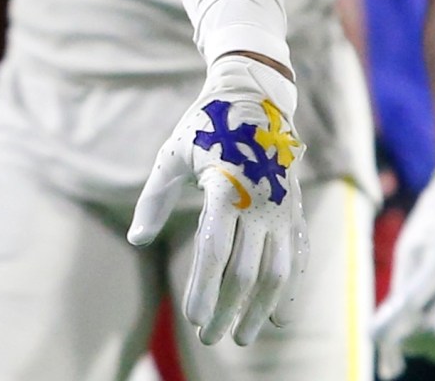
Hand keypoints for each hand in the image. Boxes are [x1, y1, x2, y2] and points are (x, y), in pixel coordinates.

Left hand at [129, 53, 306, 346]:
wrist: (255, 96)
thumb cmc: (204, 127)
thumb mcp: (172, 156)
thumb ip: (154, 200)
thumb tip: (137, 239)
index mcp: (226, 189)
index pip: (216, 252)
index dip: (206, 289)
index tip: (196, 319)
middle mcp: (260, 204)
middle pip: (246, 272)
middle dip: (228, 310)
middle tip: (212, 338)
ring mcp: (284, 209)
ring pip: (277, 273)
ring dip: (260, 310)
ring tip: (244, 337)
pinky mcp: (296, 211)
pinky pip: (296, 259)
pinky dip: (289, 291)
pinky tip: (278, 317)